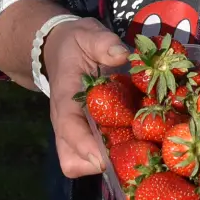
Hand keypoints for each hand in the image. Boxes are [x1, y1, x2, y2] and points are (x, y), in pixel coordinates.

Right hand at [44, 18, 129, 177]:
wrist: (60, 49)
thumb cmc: (76, 44)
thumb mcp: (87, 35)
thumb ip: (103, 43)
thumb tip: (122, 54)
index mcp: (65, 99)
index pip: (68, 128)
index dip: (85, 145)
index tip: (104, 157)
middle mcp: (67, 123)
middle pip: (71, 159)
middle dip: (98, 165)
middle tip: (130, 154)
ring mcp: (76, 131)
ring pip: (80, 163)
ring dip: (108, 165)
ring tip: (138, 152)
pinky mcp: (88, 133)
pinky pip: (94, 156)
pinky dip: (114, 156)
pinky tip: (140, 144)